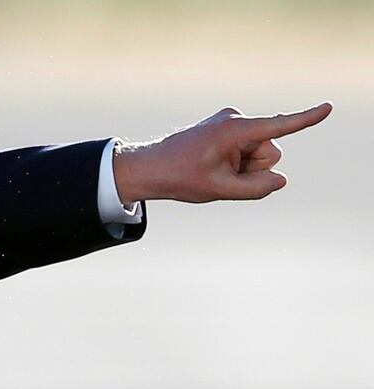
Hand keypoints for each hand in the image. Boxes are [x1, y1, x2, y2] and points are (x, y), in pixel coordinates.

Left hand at [113, 102, 332, 203]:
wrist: (151, 167)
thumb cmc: (181, 177)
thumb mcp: (219, 189)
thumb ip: (255, 188)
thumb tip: (280, 180)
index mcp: (234, 130)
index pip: (278, 126)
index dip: (305, 119)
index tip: (328, 107)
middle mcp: (236, 120)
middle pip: (270, 152)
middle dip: (254, 168)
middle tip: (220, 175)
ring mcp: (233, 123)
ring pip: (260, 153)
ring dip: (244, 167)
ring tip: (214, 170)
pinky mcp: (229, 128)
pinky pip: (248, 151)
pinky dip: (237, 162)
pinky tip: (213, 165)